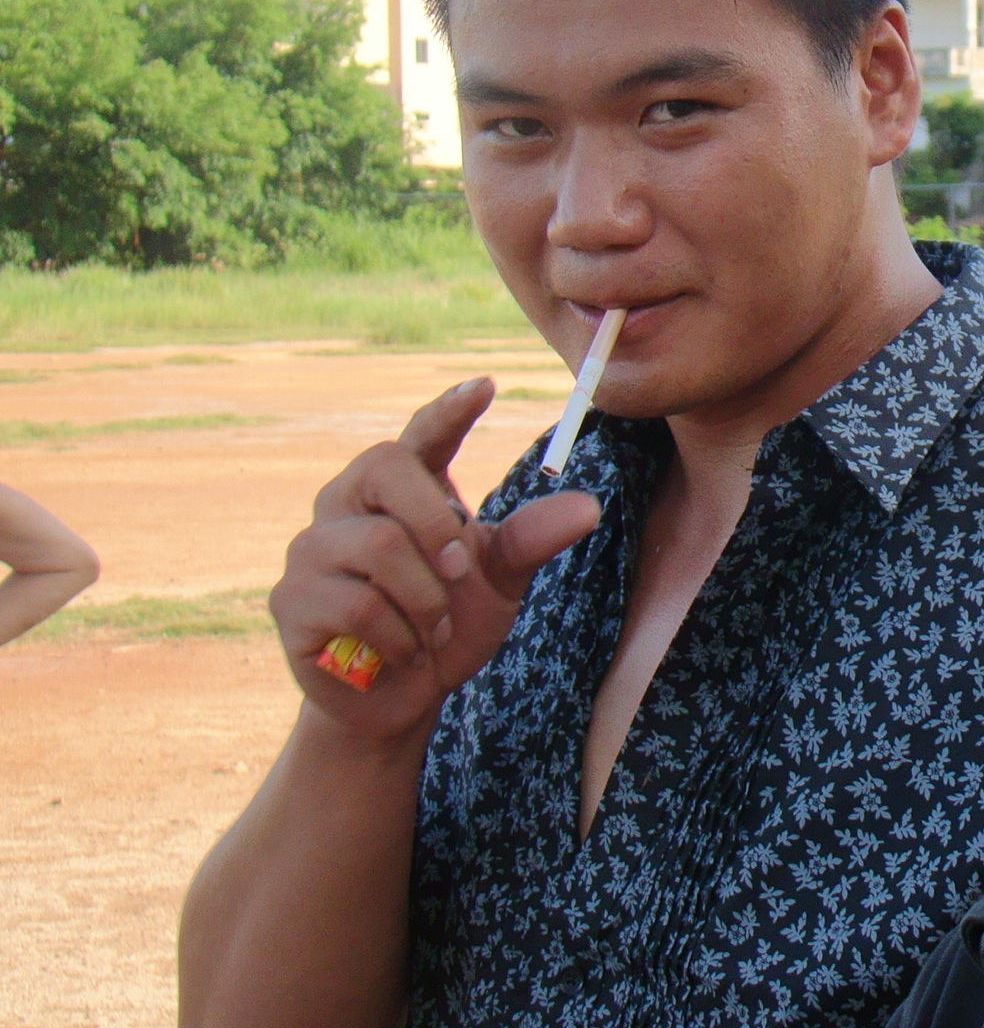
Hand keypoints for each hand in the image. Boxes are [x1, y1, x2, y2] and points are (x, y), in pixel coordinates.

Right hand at [270, 378, 599, 744]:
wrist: (402, 701)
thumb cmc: (447, 626)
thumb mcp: (498, 581)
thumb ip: (529, 539)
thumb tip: (588, 507)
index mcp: (401, 488)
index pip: (422, 434)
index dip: (449, 409)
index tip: (485, 387)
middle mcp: (348, 504)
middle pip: (388, 468)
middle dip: (439, 526)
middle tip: (459, 573)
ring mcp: (312, 549)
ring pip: (380, 546)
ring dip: (427, 600)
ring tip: (432, 630)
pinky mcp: (291, 600)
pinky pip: (358, 605)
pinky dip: (399, 637)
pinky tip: (400, 652)